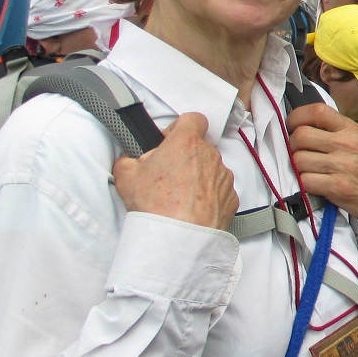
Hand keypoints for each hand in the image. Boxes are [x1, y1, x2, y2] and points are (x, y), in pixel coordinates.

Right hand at [114, 113, 238, 229]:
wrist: (177, 236)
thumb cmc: (153, 203)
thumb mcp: (125, 174)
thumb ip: (129, 157)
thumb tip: (131, 158)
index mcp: (187, 142)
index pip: (193, 119)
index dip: (180, 128)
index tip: (169, 142)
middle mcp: (210, 155)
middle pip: (200, 147)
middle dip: (185, 157)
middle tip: (167, 175)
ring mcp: (224, 176)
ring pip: (211, 169)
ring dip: (198, 177)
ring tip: (179, 196)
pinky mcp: (231, 197)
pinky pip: (220, 190)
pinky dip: (209, 196)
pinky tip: (192, 208)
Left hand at [287, 103, 357, 283]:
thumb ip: (335, 130)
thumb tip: (302, 124)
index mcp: (350, 129)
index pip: (316, 111)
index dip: (297, 118)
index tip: (294, 127)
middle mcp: (346, 144)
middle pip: (300, 136)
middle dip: (293, 146)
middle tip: (300, 153)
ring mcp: (341, 166)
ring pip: (298, 160)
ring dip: (298, 168)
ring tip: (309, 171)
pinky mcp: (337, 187)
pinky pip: (305, 180)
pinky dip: (304, 184)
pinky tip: (314, 184)